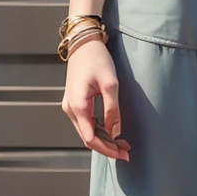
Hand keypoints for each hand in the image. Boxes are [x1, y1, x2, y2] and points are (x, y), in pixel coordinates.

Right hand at [63, 38, 130, 161]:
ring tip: (122, 143)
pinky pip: (86, 123)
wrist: (83, 43)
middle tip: (126, 150)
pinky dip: (99, 130)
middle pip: (88, 138)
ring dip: (104, 140)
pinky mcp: (74, 102)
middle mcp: (70, 109)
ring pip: (86, 132)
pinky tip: (111, 131)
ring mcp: (70, 106)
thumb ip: (112, 109)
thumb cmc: (96, 58)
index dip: (108, 149)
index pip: (92, 139)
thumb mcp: (110, 83)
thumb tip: (115, 132)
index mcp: (78, 106)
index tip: (124, 153)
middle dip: (107, 147)